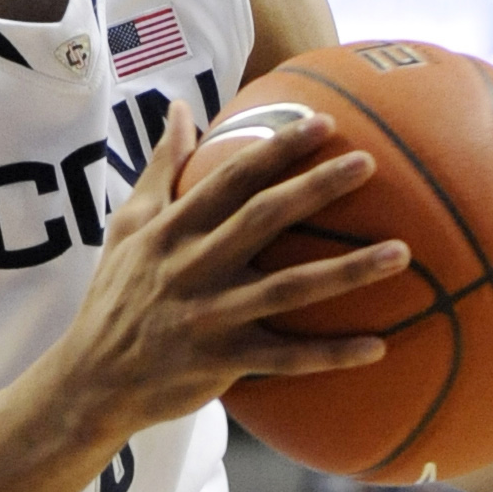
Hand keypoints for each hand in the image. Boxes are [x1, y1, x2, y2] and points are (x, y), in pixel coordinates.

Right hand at [59, 107, 410, 439]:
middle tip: (369, 164)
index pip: (231, 178)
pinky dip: (331, 354)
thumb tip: (179, 109)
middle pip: (264, 220)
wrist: (91, 382)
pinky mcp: (222, 363)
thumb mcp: (126, 228)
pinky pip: (287, 359)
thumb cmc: (114, 299)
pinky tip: (379, 346)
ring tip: (401, 253)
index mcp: (172, 230)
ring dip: (347, 271)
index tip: (324, 123)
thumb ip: (159, 169)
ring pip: (288, 289)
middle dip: (317, 189)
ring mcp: (210, 317)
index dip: (278, 148)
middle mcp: (193, 268)